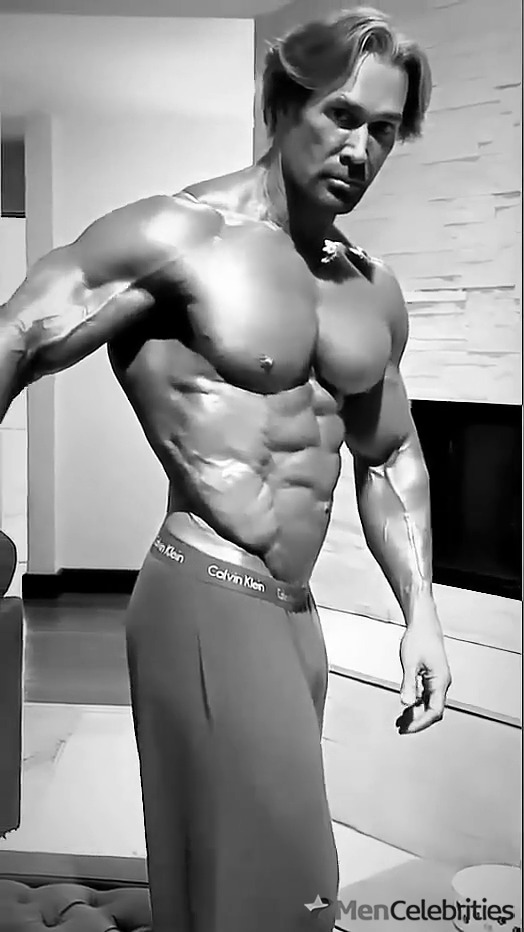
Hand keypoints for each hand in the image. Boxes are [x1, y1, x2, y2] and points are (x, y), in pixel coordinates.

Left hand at [397, 608, 451, 734]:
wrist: (423, 623)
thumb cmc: (418, 639)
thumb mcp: (410, 662)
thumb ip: (408, 684)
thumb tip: (406, 703)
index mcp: (440, 681)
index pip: (434, 711)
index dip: (421, 723)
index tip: (407, 729)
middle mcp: (442, 683)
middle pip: (433, 710)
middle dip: (418, 721)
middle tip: (401, 728)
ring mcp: (438, 680)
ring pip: (429, 704)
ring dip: (416, 713)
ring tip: (400, 721)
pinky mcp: (432, 676)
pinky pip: (426, 696)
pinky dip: (416, 703)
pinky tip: (405, 707)